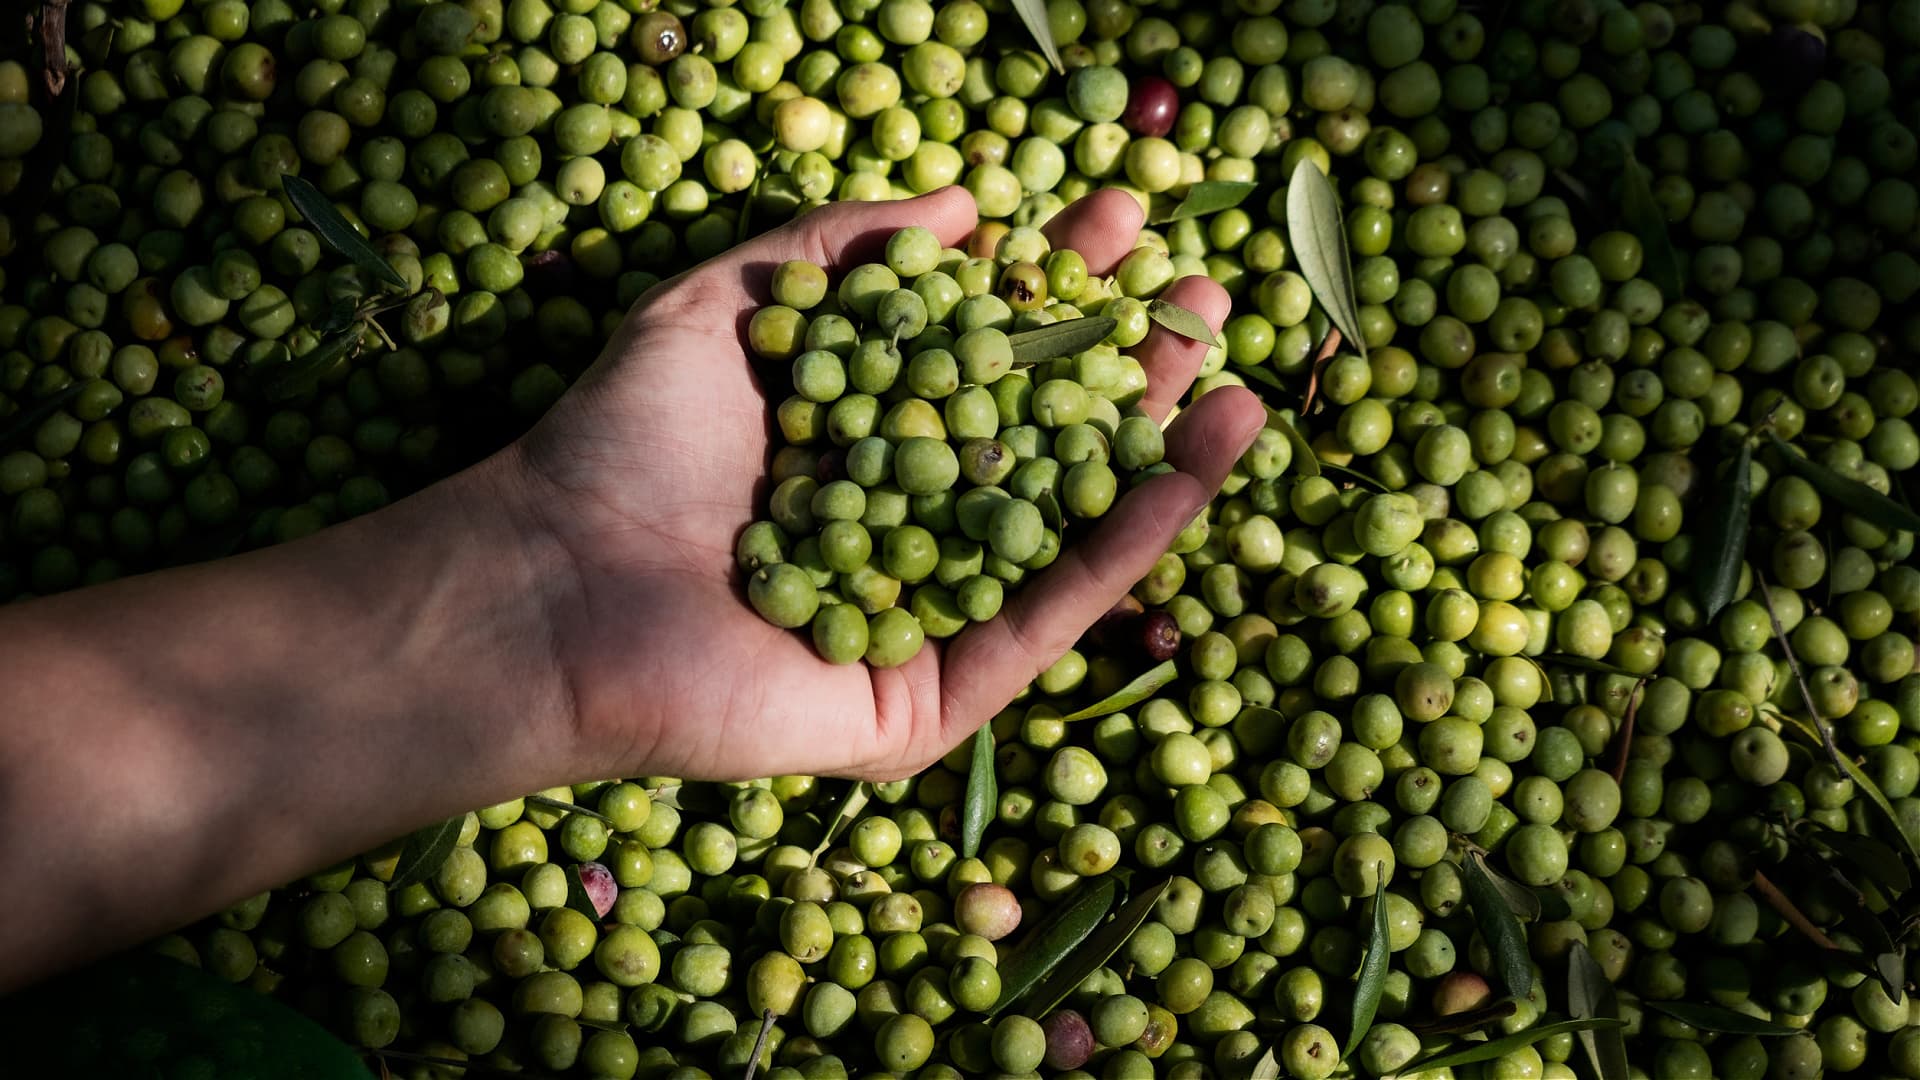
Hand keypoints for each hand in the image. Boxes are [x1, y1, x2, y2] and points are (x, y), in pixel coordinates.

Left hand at [514, 186, 1265, 782]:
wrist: (556, 586)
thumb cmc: (620, 443)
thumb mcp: (727, 306)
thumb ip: (837, 250)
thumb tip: (959, 206)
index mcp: (857, 439)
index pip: (980, 356)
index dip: (1051, 289)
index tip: (1118, 220)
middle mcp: (899, 526)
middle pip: (1038, 444)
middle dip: (1123, 370)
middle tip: (1201, 296)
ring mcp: (921, 616)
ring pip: (1060, 535)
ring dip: (1156, 462)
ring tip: (1236, 386)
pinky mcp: (930, 694)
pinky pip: (1042, 618)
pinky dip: (1123, 548)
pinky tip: (1188, 471)